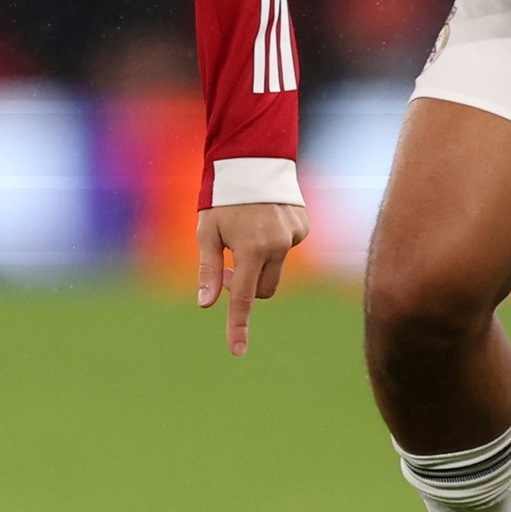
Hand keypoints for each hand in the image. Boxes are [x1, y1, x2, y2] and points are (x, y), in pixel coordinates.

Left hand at [197, 200, 306, 354]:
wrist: (253, 160)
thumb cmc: (223, 198)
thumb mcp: (207, 231)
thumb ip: (208, 268)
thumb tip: (206, 303)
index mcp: (252, 249)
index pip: (244, 298)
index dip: (238, 325)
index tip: (237, 350)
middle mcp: (279, 246)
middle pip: (263, 289)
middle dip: (246, 286)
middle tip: (226, 264)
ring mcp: (295, 237)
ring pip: (275, 269)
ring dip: (260, 263)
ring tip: (245, 232)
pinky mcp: (304, 228)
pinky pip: (287, 249)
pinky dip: (274, 244)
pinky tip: (264, 220)